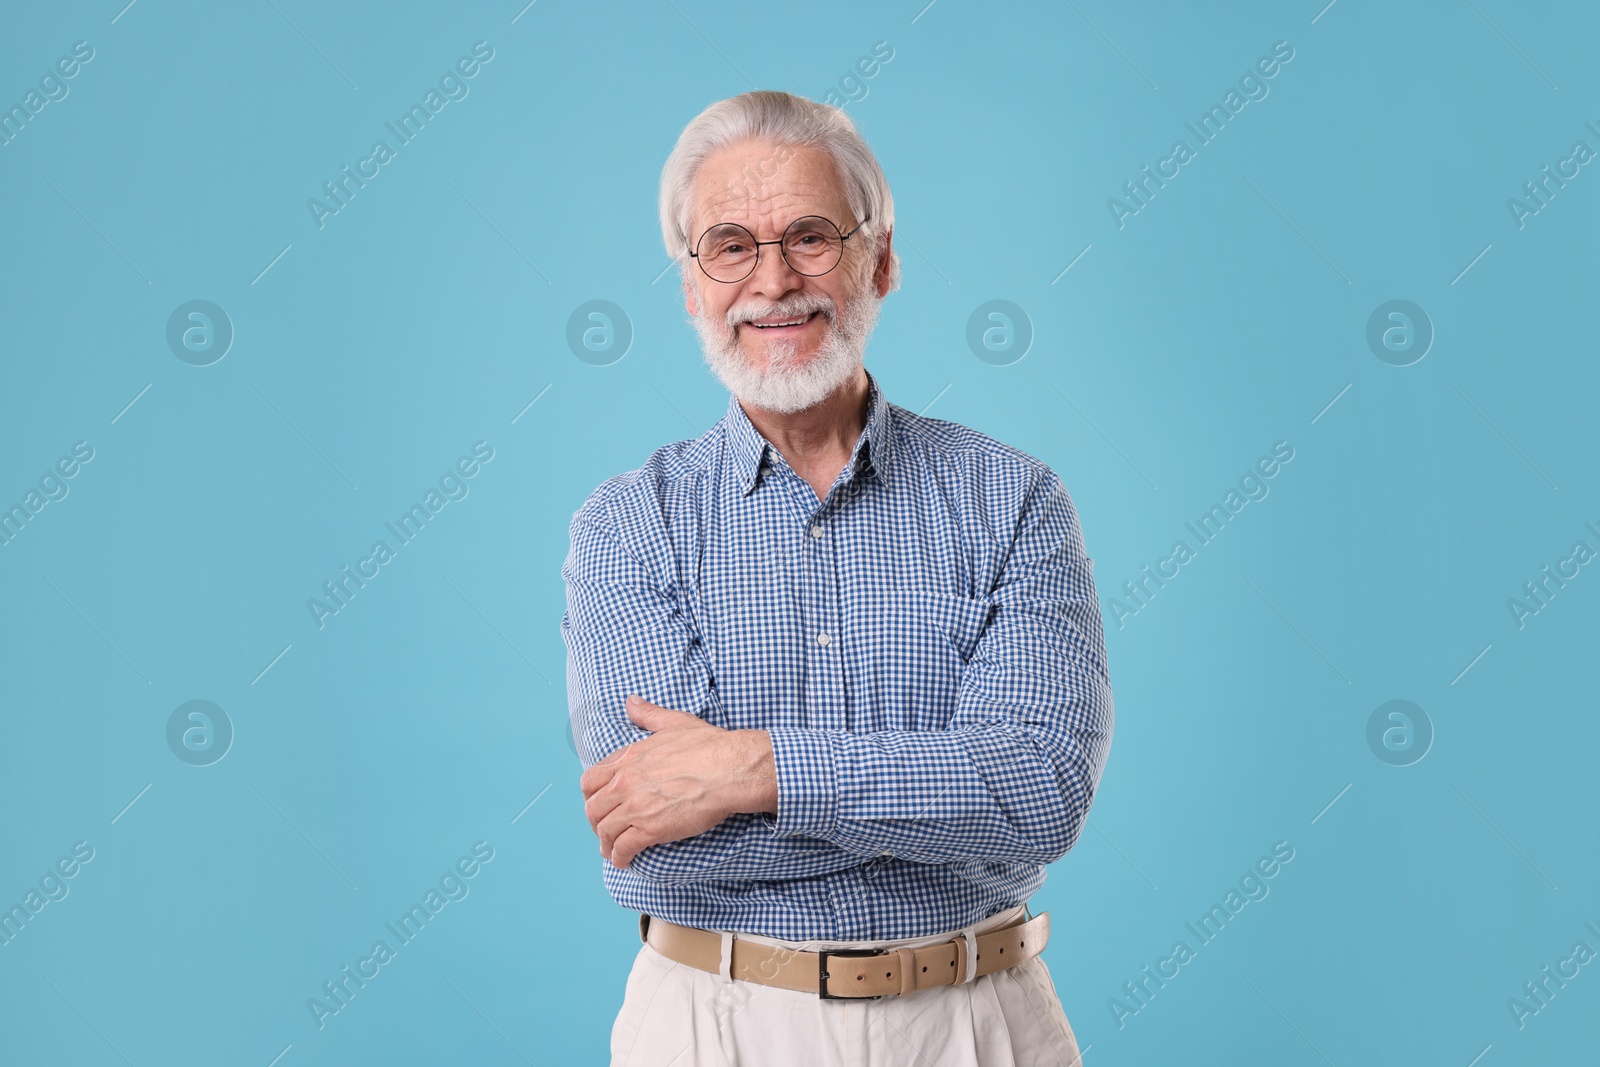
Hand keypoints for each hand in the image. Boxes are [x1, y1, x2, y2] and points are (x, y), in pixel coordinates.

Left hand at [579, 695, 775, 868]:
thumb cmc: (708, 745)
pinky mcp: (650, 830)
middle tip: (605, 829)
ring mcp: (635, 807)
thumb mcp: (673, 722)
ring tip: (612, 851)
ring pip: (604, 831)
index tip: (600, 803)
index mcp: (628, 759)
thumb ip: (648, 714)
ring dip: (605, 844)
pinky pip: (623, 848)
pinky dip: (620, 858)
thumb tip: (631, 702)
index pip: (591, 780)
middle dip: (596, 822)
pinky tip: (624, 862)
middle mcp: (625, 783)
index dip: (591, 795)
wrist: (728, 769)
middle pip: (593, 808)